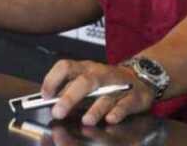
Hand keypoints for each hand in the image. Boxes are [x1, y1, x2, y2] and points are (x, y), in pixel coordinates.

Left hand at [41, 60, 155, 126]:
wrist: (141, 77)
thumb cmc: (107, 81)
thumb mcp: (88, 80)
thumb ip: (70, 89)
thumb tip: (50, 102)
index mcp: (86, 68)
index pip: (66, 67)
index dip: (53, 79)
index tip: (45, 95)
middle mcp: (100, 74)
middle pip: (85, 81)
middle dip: (70, 97)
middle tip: (58, 112)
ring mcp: (117, 85)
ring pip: (106, 95)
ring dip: (95, 108)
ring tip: (86, 120)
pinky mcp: (133, 97)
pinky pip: (125, 104)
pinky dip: (117, 112)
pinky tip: (110, 119)